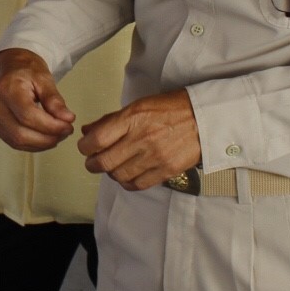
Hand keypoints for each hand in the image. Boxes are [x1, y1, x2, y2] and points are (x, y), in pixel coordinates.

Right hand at [0, 49, 75, 151]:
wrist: (8, 65)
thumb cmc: (25, 69)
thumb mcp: (44, 78)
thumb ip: (54, 100)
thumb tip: (67, 119)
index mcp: (6, 89)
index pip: (28, 116)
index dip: (51, 126)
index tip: (68, 125)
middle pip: (21, 134)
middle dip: (47, 138)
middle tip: (66, 132)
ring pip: (17, 142)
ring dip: (42, 144)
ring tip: (58, 134)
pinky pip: (13, 142)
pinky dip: (32, 144)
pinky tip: (45, 137)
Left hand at [77, 89, 201, 190]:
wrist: (204, 117)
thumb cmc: (170, 109)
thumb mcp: (138, 106)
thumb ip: (111, 120)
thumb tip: (87, 132)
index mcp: (132, 118)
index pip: (97, 140)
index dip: (85, 147)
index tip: (86, 148)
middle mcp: (142, 138)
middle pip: (104, 162)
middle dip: (92, 164)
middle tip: (93, 162)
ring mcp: (155, 156)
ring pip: (119, 175)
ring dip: (110, 173)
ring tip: (113, 167)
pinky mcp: (166, 170)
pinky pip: (137, 184)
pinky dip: (127, 182)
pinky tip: (127, 175)